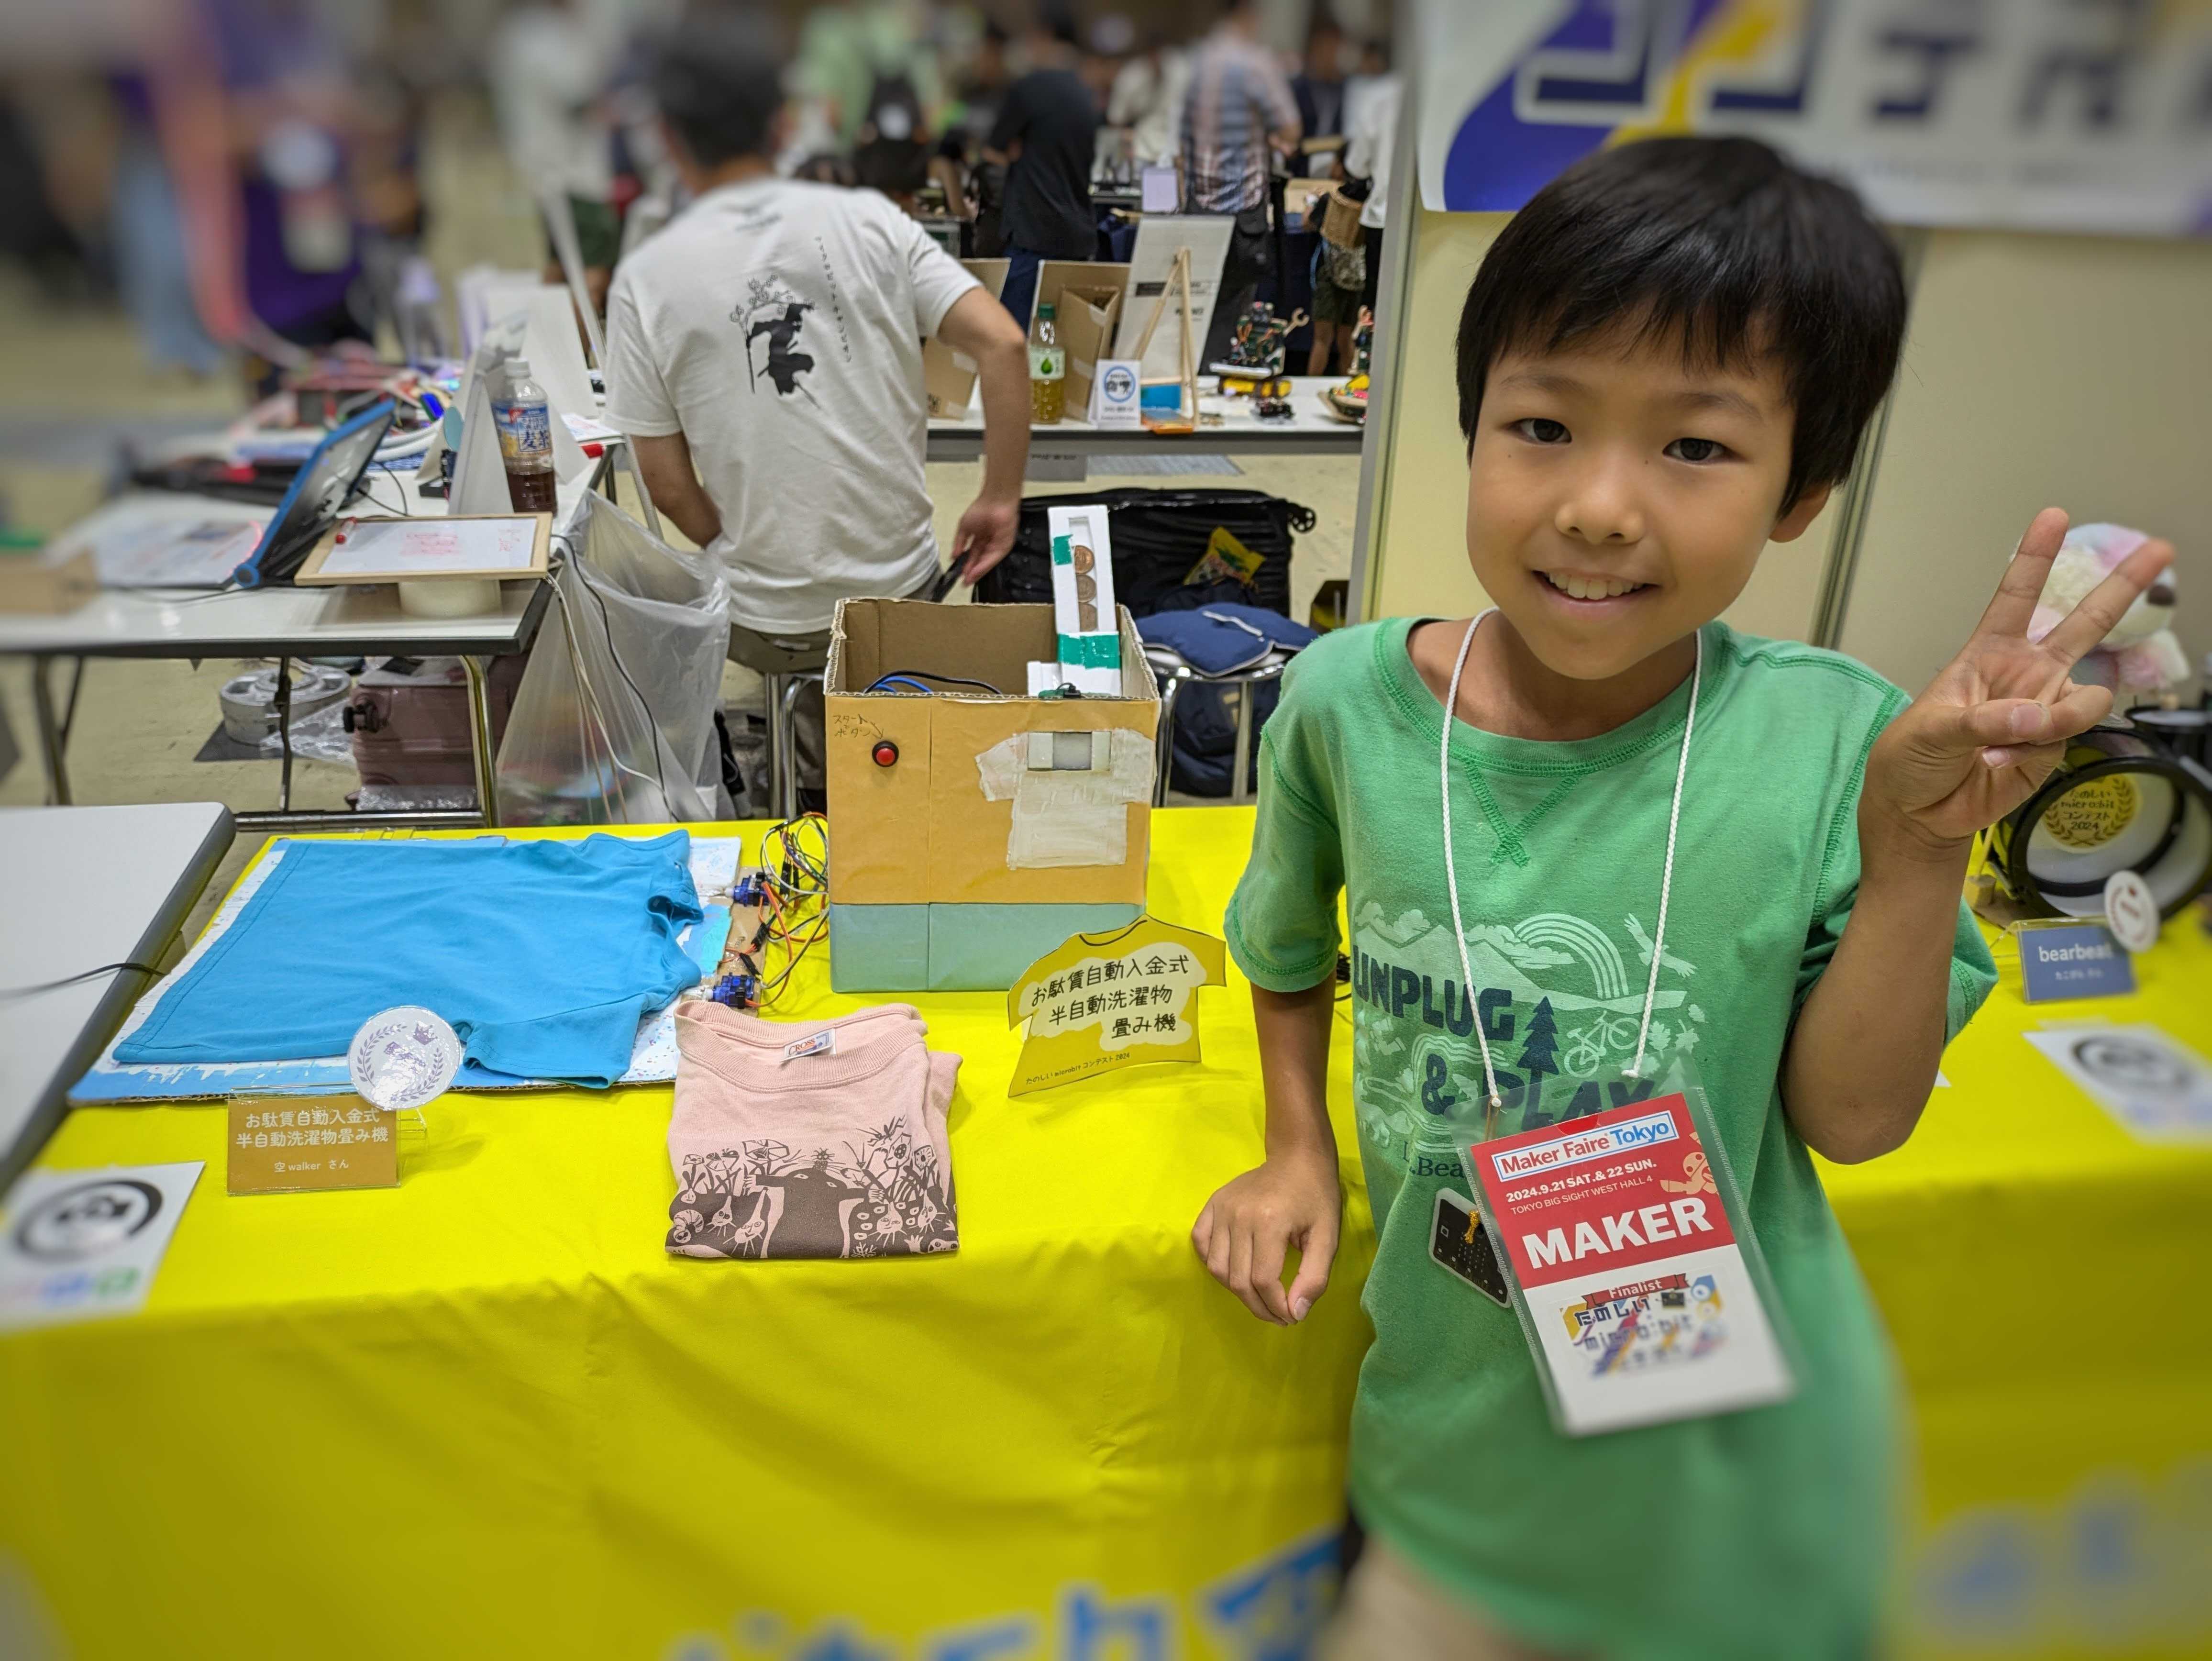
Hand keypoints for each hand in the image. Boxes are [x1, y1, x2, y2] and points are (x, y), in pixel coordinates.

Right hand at [951, 492, 1018, 582]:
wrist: (995, 501)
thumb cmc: (979, 510)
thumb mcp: (964, 528)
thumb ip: (960, 543)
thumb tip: (953, 556)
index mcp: (979, 539)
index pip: (973, 555)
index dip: (966, 565)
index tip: (959, 575)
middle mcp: (988, 544)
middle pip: (979, 561)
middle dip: (971, 572)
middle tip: (964, 583)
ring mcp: (996, 546)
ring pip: (986, 562)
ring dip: (977, 572)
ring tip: (968, 580)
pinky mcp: (1004, 546)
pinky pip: (993, 558)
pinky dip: (984, 566)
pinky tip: (976, 572)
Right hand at [1191, 1149, 1340, 1324]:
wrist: (1297, 1158)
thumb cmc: (1316, 1198)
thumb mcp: (1327, 1238)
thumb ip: (1314, 1278)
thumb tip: (1295, 1313)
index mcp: (1270, 1222)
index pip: (1264, 1280)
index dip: (1276, 1307)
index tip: (1291, 1317)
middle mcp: (1239, 1215)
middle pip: (1238, 1280)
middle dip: (1259, 1307)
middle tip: (1278, 1315)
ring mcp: (1221, 1208)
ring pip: (1217, 1268)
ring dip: (1237, 1291)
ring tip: (1260, 1295)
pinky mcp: (1213, 1204)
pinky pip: (1201, 1244)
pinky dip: (1214, 1263)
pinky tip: (1235, 1269)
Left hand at [1863, 507, 2173, 856]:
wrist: (1917, 810)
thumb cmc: (1911, 758)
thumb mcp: (1931, 730)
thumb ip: (1985, 720)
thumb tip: (2037, 716)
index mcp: (1988, 653)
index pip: (2016, 597)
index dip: (2034, 557)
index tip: (2054, 516)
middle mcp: (2026, 674)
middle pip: (2084, 623)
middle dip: (2122, 586)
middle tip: (2160, 548)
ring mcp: (2044, 709)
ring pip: (2084, 697)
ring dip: (2055, 717)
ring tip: (2007, 741)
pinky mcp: (2053, 746)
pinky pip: (2065, 738)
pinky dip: (2035, 750)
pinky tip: (2000, 762)